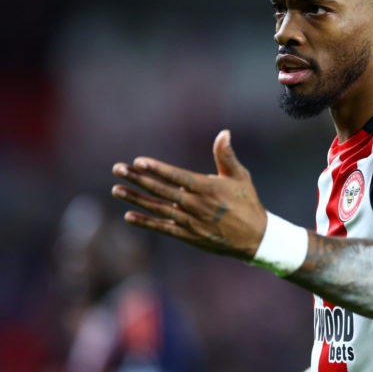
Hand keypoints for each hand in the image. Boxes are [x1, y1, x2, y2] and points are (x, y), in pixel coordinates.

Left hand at [111, 129, 266, 259]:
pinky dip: (146, 222)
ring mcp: (190, 222)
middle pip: (161, 190)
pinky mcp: (189, 236)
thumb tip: (224, 133)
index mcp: (207, 188)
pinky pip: (163, 228)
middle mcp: (195, 205)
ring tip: (116, 190)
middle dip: (137, 179)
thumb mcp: (240, 176)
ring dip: (136, 199)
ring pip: (157, 208)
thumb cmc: (247, 202)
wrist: (255, 238)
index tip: (138, 161)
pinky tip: (129, 216)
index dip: (156, 169)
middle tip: (117, 169)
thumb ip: (226, 155)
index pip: (176, 176)